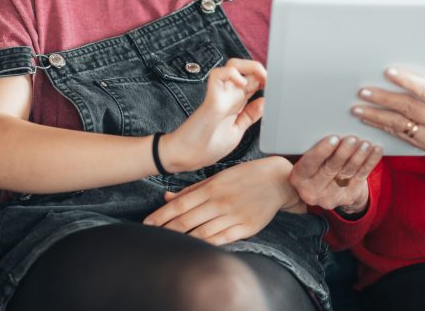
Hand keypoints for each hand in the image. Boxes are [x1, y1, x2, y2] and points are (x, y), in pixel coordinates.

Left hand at [143, 156, 301, 244]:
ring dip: (183, 239)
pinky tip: (193, 248)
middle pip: (187, 220)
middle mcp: (221, 202)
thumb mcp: (218, 177)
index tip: (146, 223)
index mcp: (213, 187)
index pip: (180, 204)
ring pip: (202, 233)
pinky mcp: (246, 228)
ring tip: (168, 244)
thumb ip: (192, 189)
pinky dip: (205, 245)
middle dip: (166, 229)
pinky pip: (220, 240)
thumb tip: (167, 197)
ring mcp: (234, 216)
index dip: (161, 215)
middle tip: (151, 237)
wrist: (278, 181)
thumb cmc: (245, 176)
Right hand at [161, 59, 265, 171]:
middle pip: (244, 68)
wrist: (185, 157)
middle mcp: (228, 95)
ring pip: (233, 65)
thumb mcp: (236, 131)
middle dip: (260, 70)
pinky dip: (232, 74)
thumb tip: (264, 101)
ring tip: (260, 78)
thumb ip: (249, 116)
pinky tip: (242, 85)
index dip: (266, 79)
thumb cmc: (207, 146)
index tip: (277, 87)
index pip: (253, 80)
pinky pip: (218, 75)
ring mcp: (219, 94)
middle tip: (270, 81)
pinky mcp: (211, 99)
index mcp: (236, 102)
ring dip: (249, 67)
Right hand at [289, 136, 382, 213]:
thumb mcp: (308, 159)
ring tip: (366, 143)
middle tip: (352, 139)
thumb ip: (314, 148)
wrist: (325, 190)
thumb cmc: (315, 164)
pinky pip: (361, 177)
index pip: (309, 164)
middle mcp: (313, 191)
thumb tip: (330, 125)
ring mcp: (331, 197)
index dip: (322, 151)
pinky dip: (370, 162)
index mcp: (299, 178)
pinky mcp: (349, 197)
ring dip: (358, 157)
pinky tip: (375, 150)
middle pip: (330, 169)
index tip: (333, 138)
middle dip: (343, 153)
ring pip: (347, 173)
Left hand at [353, 68, 424, 170]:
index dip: (407, 82)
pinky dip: (383, 128)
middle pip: (409, 109)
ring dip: (376, 116)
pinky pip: (401, 137)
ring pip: (400, 126)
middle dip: (383, 99)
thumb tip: (421, 73)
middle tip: (363, 91)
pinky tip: (369, 120)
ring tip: (358, 107)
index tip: (388, 72)